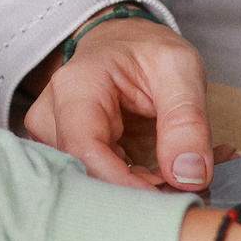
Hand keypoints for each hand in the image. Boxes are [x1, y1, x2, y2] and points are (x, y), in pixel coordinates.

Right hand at [21, 17, 229, 191]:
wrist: (122, 43)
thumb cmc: (145, 49)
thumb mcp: (179, 69)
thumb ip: (187, 120)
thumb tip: (189, 175)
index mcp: (75, 87)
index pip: (86, 153)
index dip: (127, 186)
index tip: (170, 197)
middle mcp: (52, 116)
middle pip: (87, 174)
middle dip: (141, 189)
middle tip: (189, 180)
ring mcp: (54, 138)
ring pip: (95, 183)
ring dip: (144, 187)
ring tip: (184, 167)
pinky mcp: (69, 154)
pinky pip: (102, 181)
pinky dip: (140, 183)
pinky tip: (167, 167)